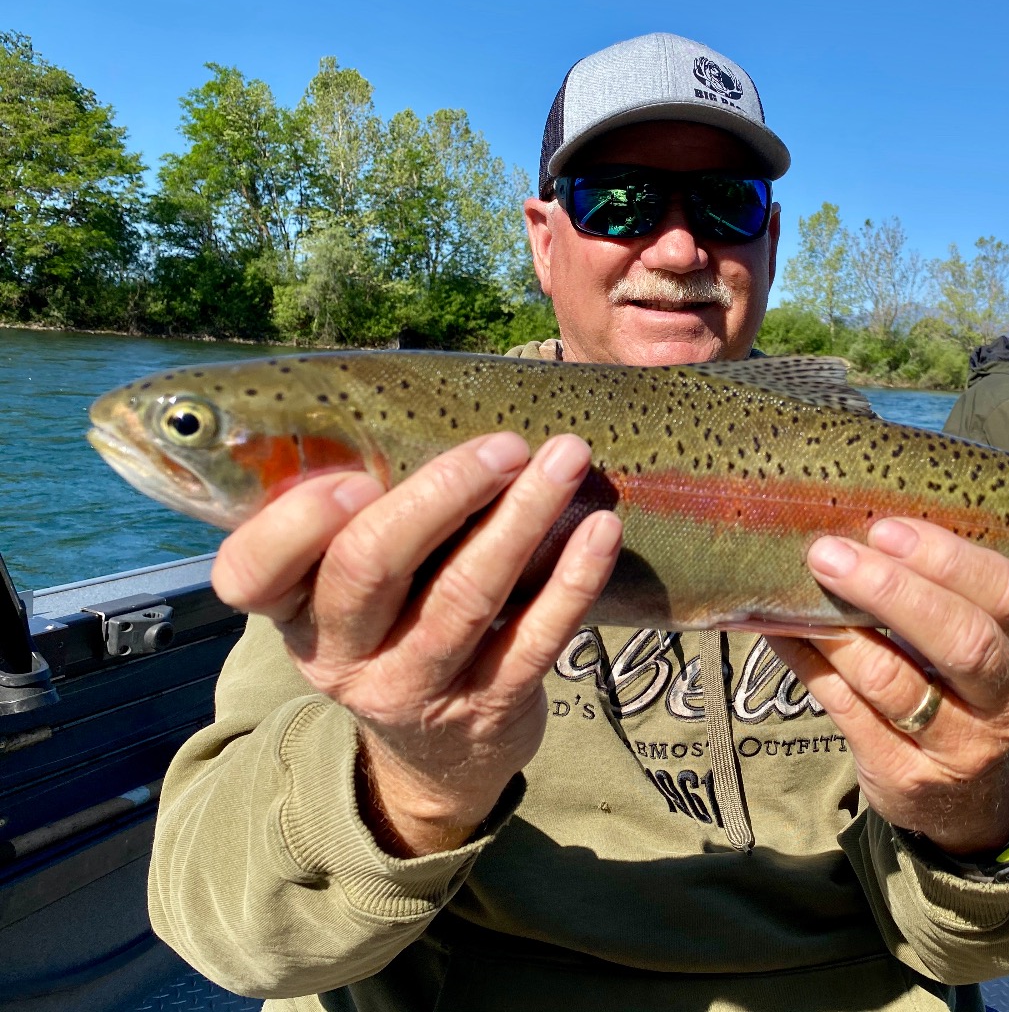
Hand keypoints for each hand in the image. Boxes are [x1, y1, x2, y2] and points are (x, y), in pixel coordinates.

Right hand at [210, 433, 621, 856]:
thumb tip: (413, 405)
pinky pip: (535, 639)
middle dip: (441, 493)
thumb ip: (360, 521)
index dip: (296, 525)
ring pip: (465, 596)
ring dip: (522, 518)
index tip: (356, 477)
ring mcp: (416, 687)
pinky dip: (573, 580)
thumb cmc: (395, 631)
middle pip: (372, 566)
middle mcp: (342, 654)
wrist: (438, 758)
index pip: (252, 574)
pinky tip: (601, 530)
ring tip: (567, 459)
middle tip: (504, 444)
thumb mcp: (350, 593)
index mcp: (294, 610)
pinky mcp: (489, 708)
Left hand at [766, 519, 1008, 855]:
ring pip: (893, 680)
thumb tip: (860, 524)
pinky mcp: (903, 775)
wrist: (975, 802)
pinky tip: (783, 631)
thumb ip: (943, 594)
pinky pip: (847, 709)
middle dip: (892, 591)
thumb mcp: (985, 644)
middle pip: (959, 641)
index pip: (1007, 594)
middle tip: (830, 554)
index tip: (888, 529)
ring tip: (799, 587)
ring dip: (837, 630)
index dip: (949, 559)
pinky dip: (810, 664)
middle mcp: (1004, 699)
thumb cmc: (967, 692)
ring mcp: (956, 745)